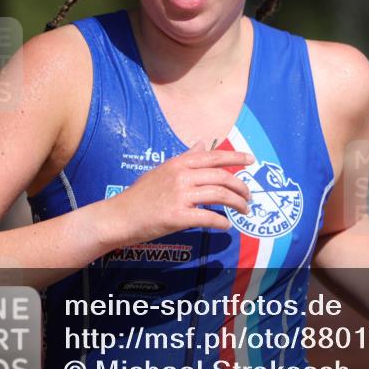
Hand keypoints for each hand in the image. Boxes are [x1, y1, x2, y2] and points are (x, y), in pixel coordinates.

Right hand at [104, 139, 253, 244]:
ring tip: (244, 211)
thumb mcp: (161, 170)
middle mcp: (181, 176)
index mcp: (178, 163)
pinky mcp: (177, 216)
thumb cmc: (139, 195)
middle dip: (241, 187)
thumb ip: (184, 158)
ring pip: (220, 195)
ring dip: (237, 204)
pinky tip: (226, 226)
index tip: (251, 159)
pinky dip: (221, 222)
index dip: (235, 157)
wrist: (117, 217)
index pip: (213, 156)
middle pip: (222, 177)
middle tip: (250, 197)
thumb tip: (201, 143)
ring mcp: (180, 196)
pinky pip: (208, 217)